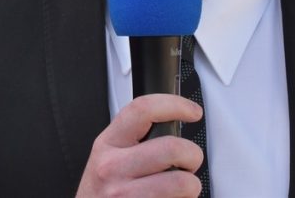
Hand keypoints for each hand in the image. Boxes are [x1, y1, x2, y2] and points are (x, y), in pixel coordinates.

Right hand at [76, 94, 203, 197]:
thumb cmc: (101, 193)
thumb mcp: (106, 158)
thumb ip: (132, 139)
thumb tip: (172, 122)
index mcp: (108, 144)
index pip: (143, 110)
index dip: (175, 105)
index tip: (192, 111)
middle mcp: (113, 167)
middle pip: (172, 147)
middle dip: (193, 155)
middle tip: (189, 162)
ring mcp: (125, 194)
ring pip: (183, 182)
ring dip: (192, 186)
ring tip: (182, 187)